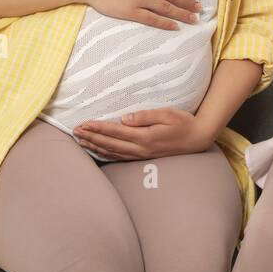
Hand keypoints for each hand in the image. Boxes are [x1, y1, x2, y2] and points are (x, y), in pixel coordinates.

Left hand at [73, 107, 212, 159]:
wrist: (198, 139)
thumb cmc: (184, 123)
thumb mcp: (167, 114)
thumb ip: (145, 116)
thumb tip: (124, 119)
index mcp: (145, 137)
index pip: (115, 132)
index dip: (98, 128)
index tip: (83, 123)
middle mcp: (141, 149)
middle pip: (110, 144)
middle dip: (91, 137)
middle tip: (74, 131)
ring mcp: (142, 155)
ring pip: (112, 152)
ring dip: (95, 146)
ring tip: (80, 141)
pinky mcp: (144, 157)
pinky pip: (120, 157)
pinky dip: (106, 154)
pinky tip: (98, 150)